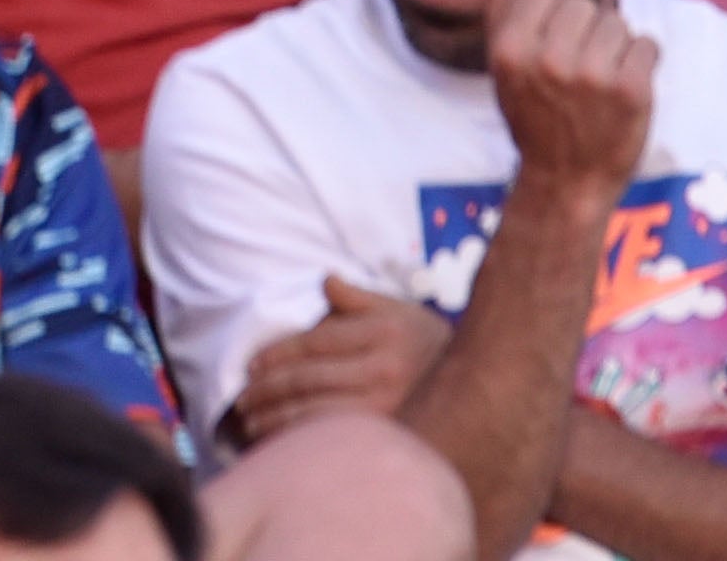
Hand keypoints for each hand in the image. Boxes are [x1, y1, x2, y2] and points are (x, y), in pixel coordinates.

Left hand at [230, 278, 449, 437]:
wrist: (485, 388)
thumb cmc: (429, 345)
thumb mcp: (400, 310)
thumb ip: (358, 297)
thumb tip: (325, 280)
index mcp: (381, 333)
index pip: (314, 343)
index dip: (276, 354)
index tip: (251, 366)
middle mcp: (384, 370)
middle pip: (309, 381)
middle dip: (267, 391)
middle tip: (242, 400)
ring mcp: (389, 408)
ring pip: (317, 415)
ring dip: (276, 421)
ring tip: (251, 424)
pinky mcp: (391, 439)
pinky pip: (336, 441)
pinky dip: (304, 444)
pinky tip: (284, 446)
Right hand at [484, 0, 660, 193]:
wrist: (568, 182)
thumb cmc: (534, 118)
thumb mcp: (506, 69)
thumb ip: (504, 12)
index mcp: (510, 49)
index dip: (551, 17)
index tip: (552, 48)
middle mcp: (549, 59)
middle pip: (582, 4)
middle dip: (586, 29)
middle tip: (580, 67)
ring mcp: (592, 75)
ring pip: (617, 22)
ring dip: (615, 46)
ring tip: (603, 78)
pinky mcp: (632, 90)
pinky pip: (647, 44)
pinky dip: (642, 61)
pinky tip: (625, 86)